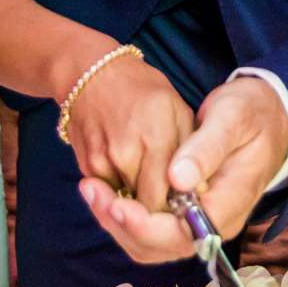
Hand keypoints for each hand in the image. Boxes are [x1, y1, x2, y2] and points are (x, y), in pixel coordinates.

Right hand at [64, 55, 194, 212]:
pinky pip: (111, 194)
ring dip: (141, 203)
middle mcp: (128, 154)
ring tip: (151, 187)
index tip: (186, 208)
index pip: (169, 200)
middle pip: (147, 208)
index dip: (179, 211)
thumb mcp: (179, 112)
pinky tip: (131, 178)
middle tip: (171, 205)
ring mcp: (104, 161)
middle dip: (160, 212)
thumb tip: (199, 192)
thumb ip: (190, 153)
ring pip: (128, 205)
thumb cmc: (144, 91)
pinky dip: (122, 193)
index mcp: (157, 138)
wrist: (95, 74)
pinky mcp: (88, 167)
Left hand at [79, 76, 287, 264]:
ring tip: (91, 188)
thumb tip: (178, 179)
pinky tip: (105, 190)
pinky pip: (147, 229)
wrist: (269, 118)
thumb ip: (206, 148)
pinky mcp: (184, 215)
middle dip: (120, 224)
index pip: (182, 235)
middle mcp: (212, 226)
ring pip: (147, 243)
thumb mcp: (232, 118)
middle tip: (91, 190)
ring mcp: (197, 224)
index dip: (145, 226)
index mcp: (228, 207)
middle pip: (158, 247)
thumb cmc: (252, 114)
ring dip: (115, 221)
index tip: (117, 202)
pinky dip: (122, 214)